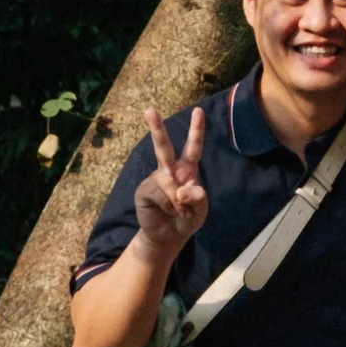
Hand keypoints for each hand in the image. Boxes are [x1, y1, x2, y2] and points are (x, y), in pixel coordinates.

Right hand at [132, 108, 209, 258]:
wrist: (169, 236)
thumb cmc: (188, 218)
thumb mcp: (201, 209)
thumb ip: (198, 197)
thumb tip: (183, 190)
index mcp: (187, 169)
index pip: (193, 147)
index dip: (196, 130)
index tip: (198, 111)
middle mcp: (169, 170)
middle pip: (163, 147)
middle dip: (156, 128)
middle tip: (149, 110)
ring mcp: (155, 179)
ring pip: (169, 182)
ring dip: (179, 202)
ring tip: (180, 212)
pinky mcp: (144, 191)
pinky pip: (160, 194)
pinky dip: (169, 206)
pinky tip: (167, 212)